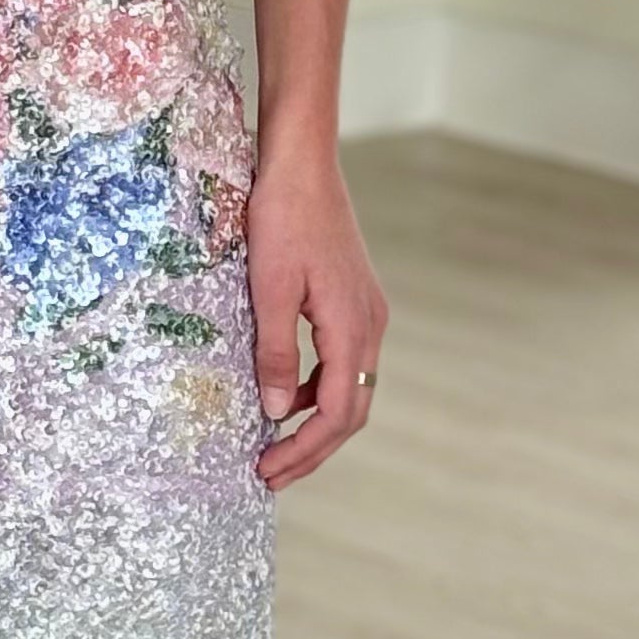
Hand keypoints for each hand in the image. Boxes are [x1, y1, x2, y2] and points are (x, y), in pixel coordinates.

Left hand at [246, 136, 385, 487]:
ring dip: (317, 421)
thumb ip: (275, 353)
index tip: (268, 471)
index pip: (338, 413)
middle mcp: (370, 325)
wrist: (304, 164)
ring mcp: (367, 312)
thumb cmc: (282, 219)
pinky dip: (319, 387)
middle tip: (271, 474)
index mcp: (352, 328)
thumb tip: (278, 412)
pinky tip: (288, 391)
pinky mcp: (355, 300)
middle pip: (351, 410)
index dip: (305, 450)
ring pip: (352, 387)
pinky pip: (345, 361)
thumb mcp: (268, 289)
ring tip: (276, 444)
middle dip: (313, 448)